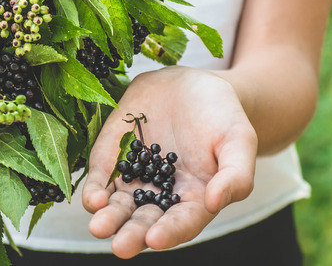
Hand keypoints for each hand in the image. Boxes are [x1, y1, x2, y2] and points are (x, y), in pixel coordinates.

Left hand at [81, 66, 257, 257]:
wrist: (192, 85)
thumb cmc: (222, 116)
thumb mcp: (239, 140)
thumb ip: (235, 175)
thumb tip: (214, 202)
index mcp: (195, 199)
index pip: (182, 223)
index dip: (170, 232)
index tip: (156, 238)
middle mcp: (161, 195)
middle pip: (144, 222)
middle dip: (131, 235)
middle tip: (120, 246)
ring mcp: (134, 178)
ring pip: (118, 207)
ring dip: (108, 219)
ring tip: (99, 226)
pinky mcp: (113, 158)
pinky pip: (101, 179)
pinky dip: (94, 191)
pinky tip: (92, 199)